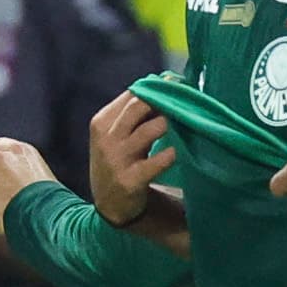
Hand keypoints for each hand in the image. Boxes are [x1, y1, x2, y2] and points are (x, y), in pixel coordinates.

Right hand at [88, 90, 173, 225]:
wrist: (109, 203)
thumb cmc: (119, 161)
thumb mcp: (116, 135)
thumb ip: (133, 114)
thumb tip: (165, 83)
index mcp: (102, 122)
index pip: (131, 95)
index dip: (156, 86)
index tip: (177, 83)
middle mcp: (106, 138)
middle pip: (139, 106)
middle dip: (164, 99)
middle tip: (184, 99)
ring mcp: (116, 160)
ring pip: (148, 130)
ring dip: (168, 124)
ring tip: (182, 124)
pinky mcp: (129, 181)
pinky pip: (155, 163)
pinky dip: (169, 155)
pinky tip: (176, 152)